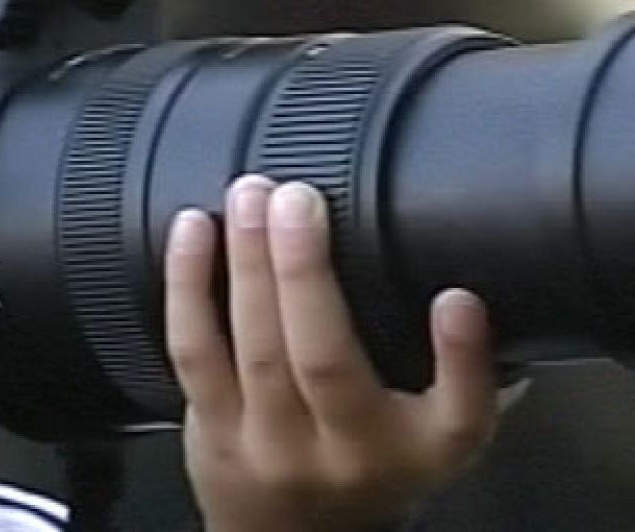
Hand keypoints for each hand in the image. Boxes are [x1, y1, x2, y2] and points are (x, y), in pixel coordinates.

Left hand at [167, 176, 496, 531]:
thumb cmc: (368, 464)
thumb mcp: (435, 437)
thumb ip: (459, 372)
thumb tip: (471, 288)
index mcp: (414, 452)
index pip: (457, 416)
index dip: (462, 358)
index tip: (457, 298)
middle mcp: (340, 453)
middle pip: (322, 359)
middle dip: (305, 271)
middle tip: (296, 196)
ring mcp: (268, 443)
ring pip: (252, 348)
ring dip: (247, 264)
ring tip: (248, 198)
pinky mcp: (211, 427)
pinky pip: (193, 350)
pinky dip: (188, 285)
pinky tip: (193, 231)